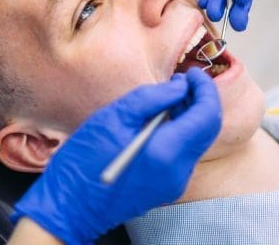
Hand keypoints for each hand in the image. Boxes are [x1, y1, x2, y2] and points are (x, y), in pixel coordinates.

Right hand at [11, 68, 220, 243]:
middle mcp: (179, 171)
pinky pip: (185, 152)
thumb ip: (154, 97)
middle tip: (183, 79)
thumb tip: (181, 86)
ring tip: (172, 95)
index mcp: (167, 152)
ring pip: (199, 139)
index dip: (205, 88)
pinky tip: (165, 117)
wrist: (70, 206)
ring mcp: (176, 182)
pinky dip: (183, 130)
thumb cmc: (84, 159)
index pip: (207, 115)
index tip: (192, 72)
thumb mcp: (115, 116)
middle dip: (201, 99)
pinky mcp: (168, 186)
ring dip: (192, 113)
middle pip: (208, 128)